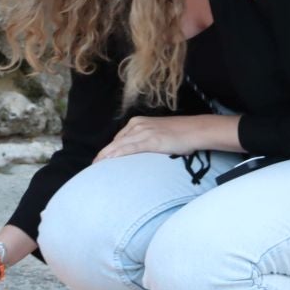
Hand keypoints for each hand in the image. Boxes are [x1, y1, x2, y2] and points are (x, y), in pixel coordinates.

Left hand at [93, 114, 238, 162]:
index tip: (99, 160)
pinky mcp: (151, 139)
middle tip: (93, 166)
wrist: (196, 130)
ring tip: (96, 167)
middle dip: (103, 154)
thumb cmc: (180, 134)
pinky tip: (110, 161)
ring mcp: (144, 131)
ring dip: (106, 156)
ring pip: (119, 145)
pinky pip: (130, 148)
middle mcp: (138, 125)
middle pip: (115, 142)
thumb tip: (137, 153)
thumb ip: (145, 141)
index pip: (118, 139)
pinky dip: (118, 155)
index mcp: (138, 123)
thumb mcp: (158, 134)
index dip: (107, 150)